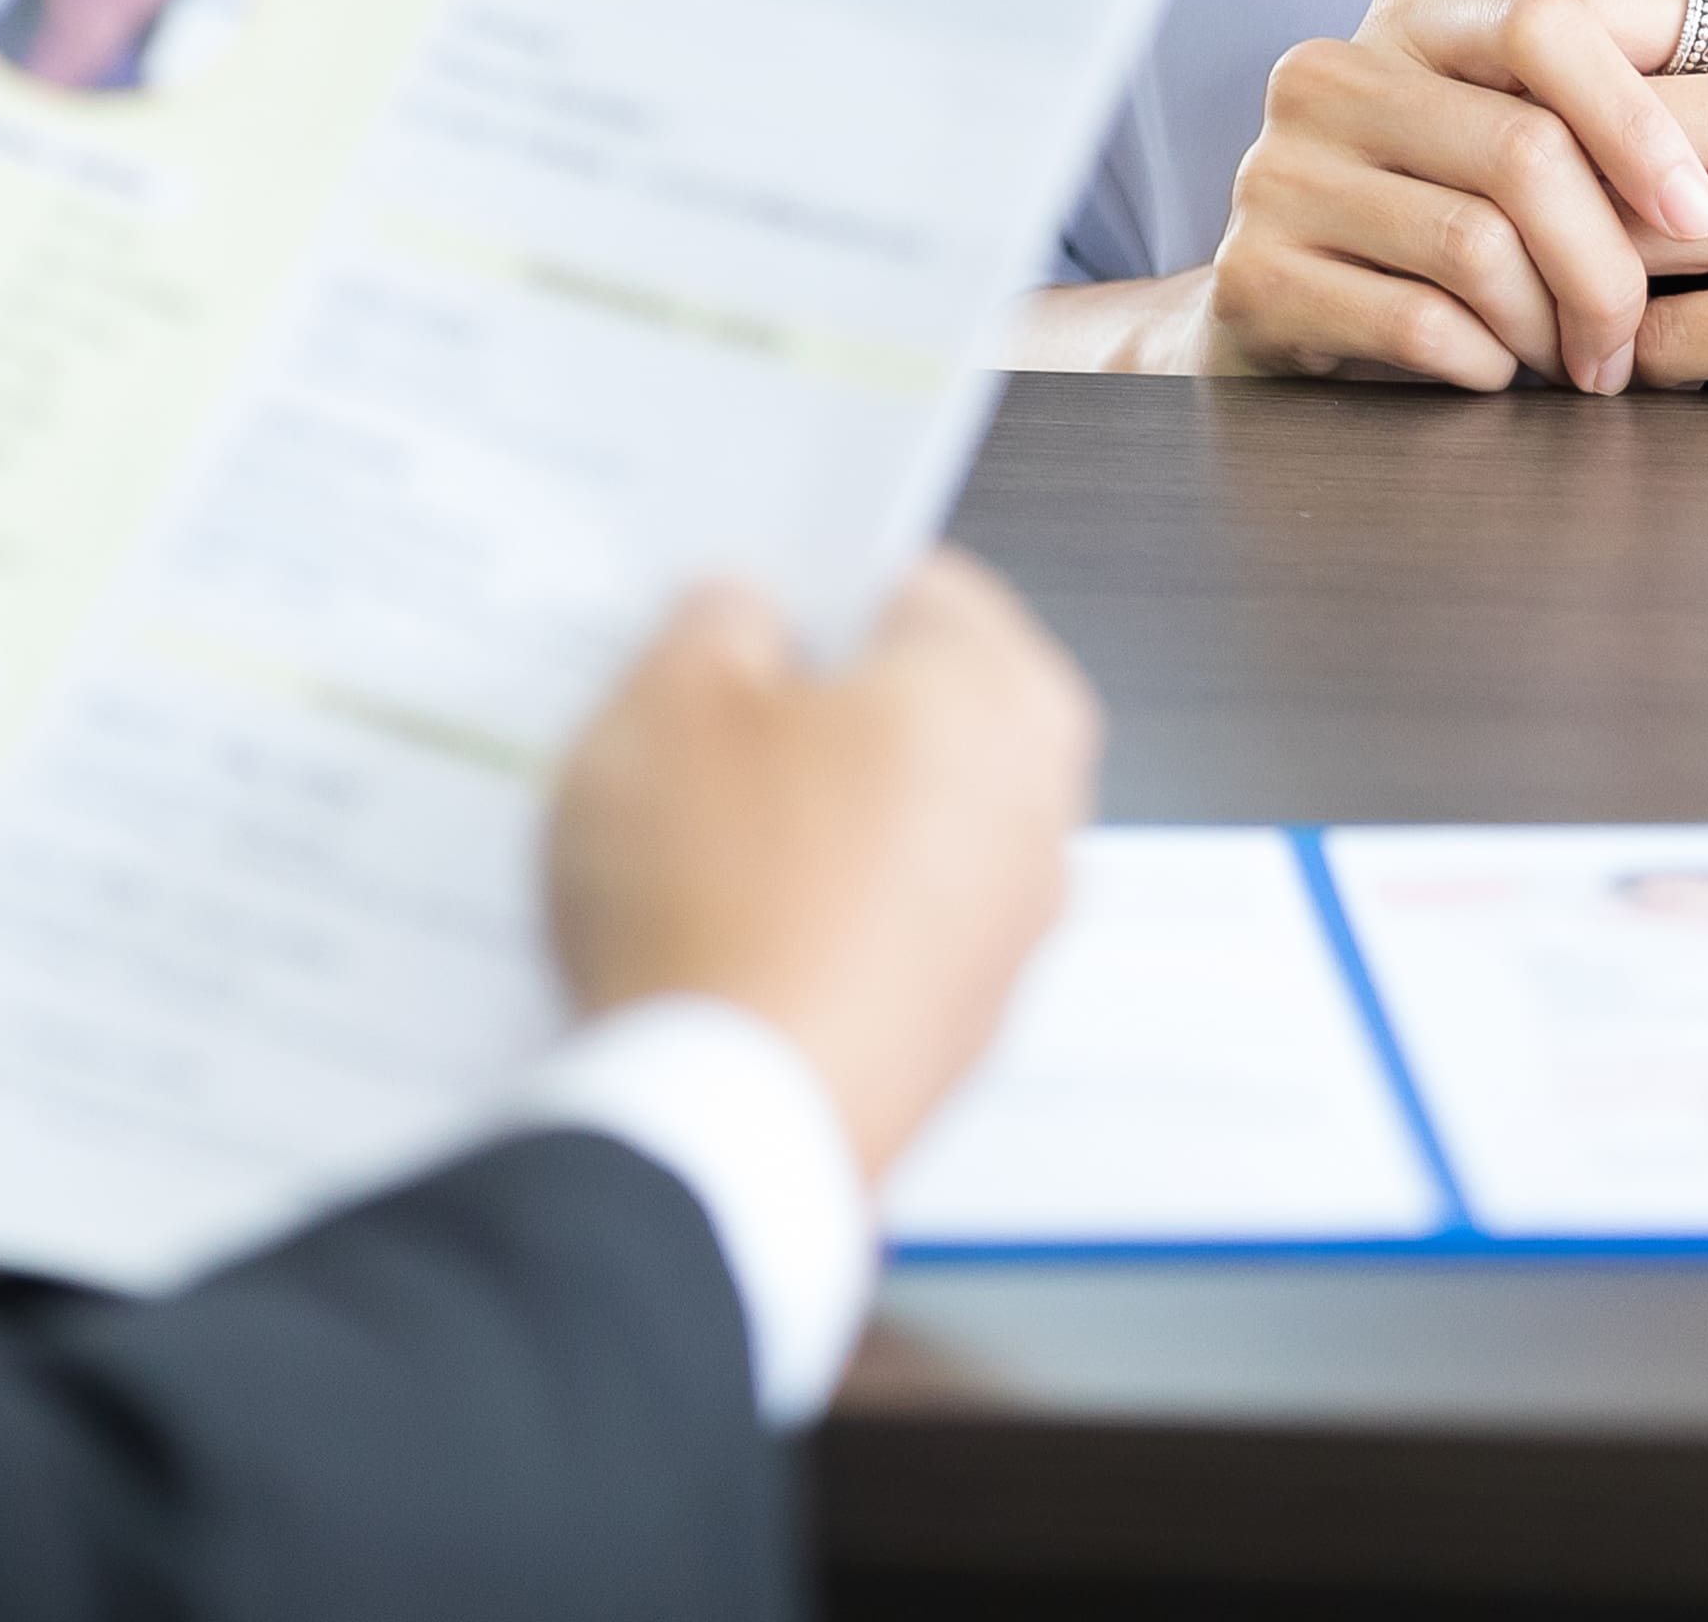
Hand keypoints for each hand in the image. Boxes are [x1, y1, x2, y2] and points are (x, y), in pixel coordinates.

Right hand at [545, 549, 1097, 1170]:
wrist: (725, 1122)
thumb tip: (743, 616)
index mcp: (999, 693)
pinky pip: (888, 932)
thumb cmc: (716, 905)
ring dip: (815, 825)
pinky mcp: (964, 1032)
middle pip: (918, 714)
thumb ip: (716, 619)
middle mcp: (1039, 809)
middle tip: (696, 731)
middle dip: (815, 716)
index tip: (737, 623)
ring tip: (690, 848)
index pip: (912, 585)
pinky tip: (721, 938)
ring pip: (901, 828)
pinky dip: (821, 923)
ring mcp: (1012, 933)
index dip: (806, 594)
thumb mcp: (668, 698)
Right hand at [1201, 0, 1707, 392]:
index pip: (1544, 23)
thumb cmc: (1434, 227)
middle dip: (1608, 265)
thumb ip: (1579, 115)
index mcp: (1407, 19)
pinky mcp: (1251, 276)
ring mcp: (1277, 174)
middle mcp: (1328, 76)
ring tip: (1562, 359)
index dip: (1637, 120)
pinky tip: (1491, 370)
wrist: (1283, 313)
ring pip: (1478, 246)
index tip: (1697, 213)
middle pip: (1524, 150)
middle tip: (1628, 336)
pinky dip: (1486, 366)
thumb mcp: (1501, 140)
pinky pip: (1422, 326)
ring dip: (1549, 326)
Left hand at [1207, 0, 1707, 413]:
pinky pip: (1671, 346)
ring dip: (1561, 306)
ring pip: (1610, 245)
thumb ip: (1700, 89)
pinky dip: (1632, 378)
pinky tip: (1627, 394)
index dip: (1502, 84)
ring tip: (1526, 339)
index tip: (1454, 146)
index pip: (1584, 12)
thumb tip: (1502, 97)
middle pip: (1576, 137)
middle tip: (1448, 266)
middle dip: (1511, 214)